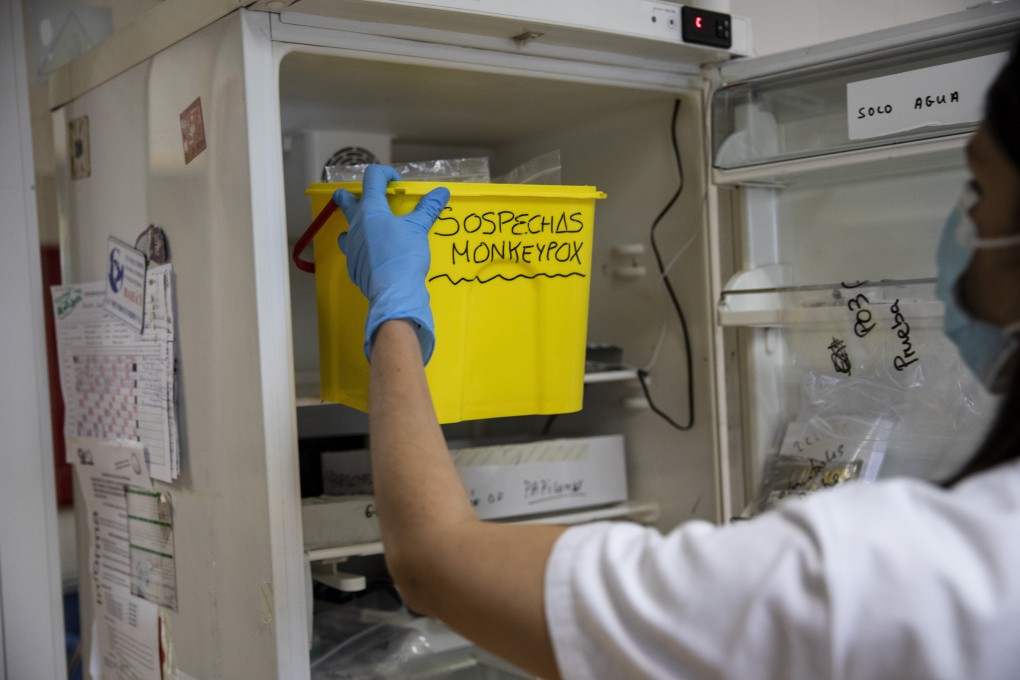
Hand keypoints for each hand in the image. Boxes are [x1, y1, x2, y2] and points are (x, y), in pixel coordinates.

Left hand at [335, 165, 449, 363]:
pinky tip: (376, 256)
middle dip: (349, 195)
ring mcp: (350, 247)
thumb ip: (428, 208)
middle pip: (344, 201)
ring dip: (356, 226)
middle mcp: (355, 225)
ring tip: (369, 231)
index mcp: (370, 210)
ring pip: (346, 230)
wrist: (394, 292)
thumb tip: (442, 191)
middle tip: (356, 197)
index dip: (384, 173)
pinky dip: (363, 249)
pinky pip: (354, 252)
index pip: (372, 178)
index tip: (396, 182)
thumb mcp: (419, 229)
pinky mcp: (353, 266)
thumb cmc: (405, 254)